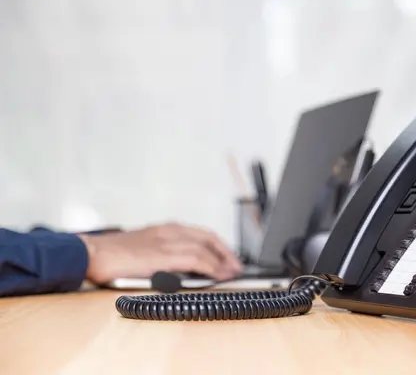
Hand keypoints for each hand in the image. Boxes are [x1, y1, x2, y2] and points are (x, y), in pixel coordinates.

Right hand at [78, 223, 242, 283]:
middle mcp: (169, 231)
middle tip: (236, 266)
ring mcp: (167, 241)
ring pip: (205, 247)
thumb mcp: (144, 250)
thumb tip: (183, 270)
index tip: (228, 257)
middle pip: (208, 237)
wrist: (91, 253)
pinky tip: (218, 275)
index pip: (201, 234)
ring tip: (232, 273)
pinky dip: (211, 266)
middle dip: (226, 252)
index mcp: (165, 229)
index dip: (219, 246)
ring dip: (222, 261)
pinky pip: (196, 259)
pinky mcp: (163, 254)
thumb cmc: (113, 255)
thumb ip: (163, 254)